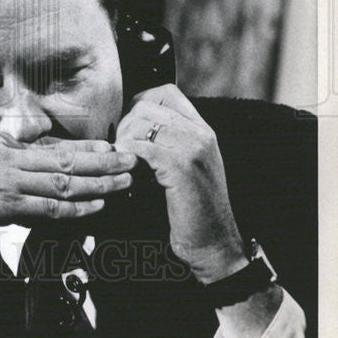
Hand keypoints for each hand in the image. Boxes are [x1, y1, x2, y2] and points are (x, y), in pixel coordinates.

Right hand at [0, 132, 135, 273]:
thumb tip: (9, 161)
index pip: (46, 146)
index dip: (80, 148)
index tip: (105, 148)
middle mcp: (4, 157)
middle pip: (63, 158)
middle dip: (101, 159)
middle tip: (130, 158)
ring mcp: (4, 180)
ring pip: (63, 180)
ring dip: (99, 180)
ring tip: (125, 179)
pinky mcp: (1, 204)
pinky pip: (47, 206)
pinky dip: (76, 206)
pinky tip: (97, 204)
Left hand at [114, 85, 246, 283]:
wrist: (214, 244)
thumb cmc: (193, 209)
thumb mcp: (187, 167)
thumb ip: (169, 143)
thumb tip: (131, 127)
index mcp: (203, 130)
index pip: (166, 93)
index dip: (140, 103)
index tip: (130, 128)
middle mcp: (201, 134)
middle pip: (149, 105)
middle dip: (126, 124)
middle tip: (122, 149)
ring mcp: (194, 149)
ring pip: (143, 124)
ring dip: (125, 141)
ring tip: (125, 162)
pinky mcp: (183, 167)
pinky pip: (143, 148)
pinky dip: (129, 158)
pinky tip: (130, 174)